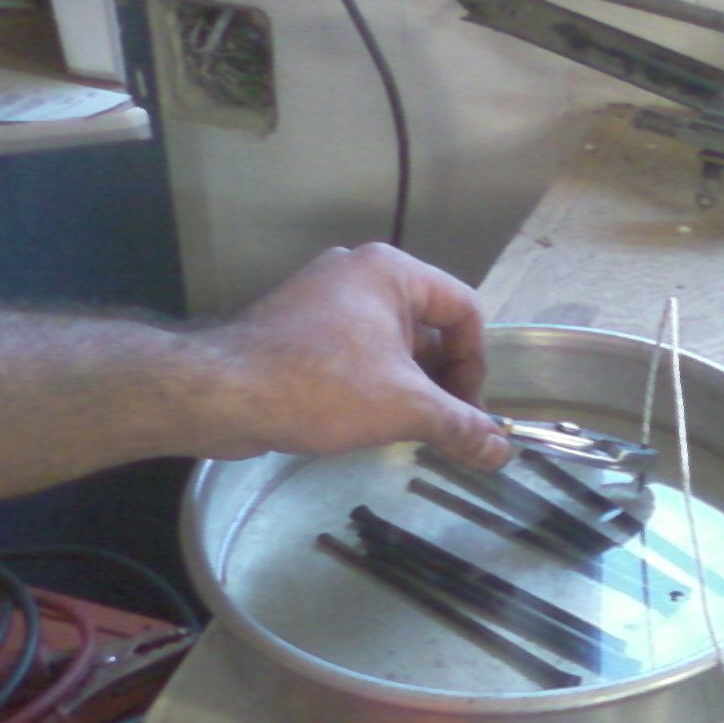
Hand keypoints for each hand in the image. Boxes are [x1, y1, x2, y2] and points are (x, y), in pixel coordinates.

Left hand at [192, 243, 511, 467]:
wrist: (222, 396)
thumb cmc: (320, 388)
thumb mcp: (405, 408)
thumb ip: (461, 426)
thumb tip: (501, 451)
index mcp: (390, 271)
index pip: (463, 310)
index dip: (476, 364)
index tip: (469, 411)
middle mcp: (358, 273)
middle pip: (428, 327)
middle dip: (444, 380)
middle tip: (446, 426)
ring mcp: (325, 299)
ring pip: (392, 345)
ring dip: (411, 387)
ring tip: (411, 431)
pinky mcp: (300, 328)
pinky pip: (358, 353)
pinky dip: (375, 384)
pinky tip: (369, 422)